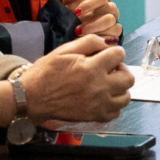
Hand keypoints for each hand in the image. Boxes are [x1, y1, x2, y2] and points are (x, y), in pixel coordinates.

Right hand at [17, 35, 134, 124]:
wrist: (31, 97)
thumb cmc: (45, 72)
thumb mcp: (64, 50)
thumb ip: (89, 42)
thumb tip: (108, 42)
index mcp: (92, 68)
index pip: (119, 55)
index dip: (114, 52)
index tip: (106, 55)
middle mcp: (100, 87)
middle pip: (129, 77)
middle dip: (121, 70)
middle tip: (109, 70)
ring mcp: (99, 104)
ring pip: (126, 96)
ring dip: (120, 88)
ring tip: (107, 84)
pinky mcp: (95, 117)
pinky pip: (116, 112)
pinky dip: (113, 104)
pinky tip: (102, 98)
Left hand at [53, 0, 121, 41]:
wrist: (62, 31)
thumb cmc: (62, 13)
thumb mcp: (58, 2)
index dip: (88, 2)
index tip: (75, 12)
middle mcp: (106, 5)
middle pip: (109, 4)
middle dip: (92, 15)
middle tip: (77, 23)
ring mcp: (112, 18)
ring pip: (111, 19)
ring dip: (95, 26)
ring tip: (79, 32)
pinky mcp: (114, 32)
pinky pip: (116, 31)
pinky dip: (103, 36)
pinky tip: (89, 38)